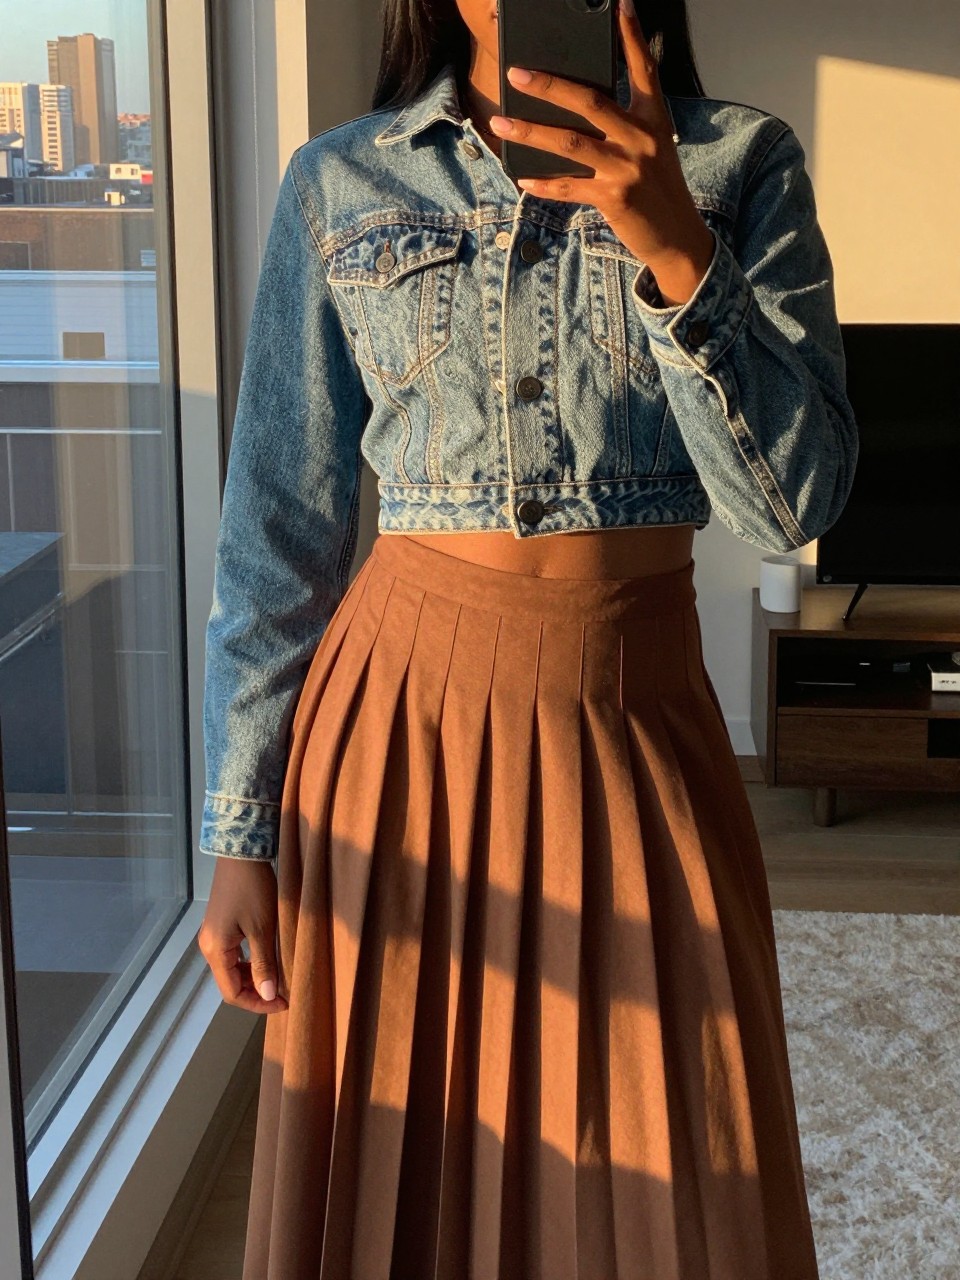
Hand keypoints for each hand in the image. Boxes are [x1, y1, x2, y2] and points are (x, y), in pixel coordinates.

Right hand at [197, 857, 288, 1014]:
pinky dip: (248, 964)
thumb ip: (263, 964)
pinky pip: (232, 955)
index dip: (257, 1004)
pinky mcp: (220, 926)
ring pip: (231, 970)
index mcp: (216, 951)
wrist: (241, 853)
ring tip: (277, 980)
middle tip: (283, 994)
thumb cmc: (253, 890)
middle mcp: (209, 947)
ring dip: (253, 979)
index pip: (232, 993)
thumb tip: (268, 996)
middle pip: (230, 984)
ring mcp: (213, 936)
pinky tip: (266, 961)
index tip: (283, 1002)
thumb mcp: (262, 929)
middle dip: (256, 993)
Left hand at [488, 0, 713, 292]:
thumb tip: (578, 109)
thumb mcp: (652, 149)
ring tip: (501, 124)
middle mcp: (641, 138)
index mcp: (653, 120)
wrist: (677, 237)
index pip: (644, 68)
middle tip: (517, 73)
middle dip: (549, 86)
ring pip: (569, 143)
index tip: (620, 3)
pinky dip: (544, 183)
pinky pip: (569, 187)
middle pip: (589, 101)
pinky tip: (523, 178)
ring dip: (530, 133)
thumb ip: (624, 125)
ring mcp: (626, 168)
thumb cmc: (658, 189)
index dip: (632, 35)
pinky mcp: (613, 198)